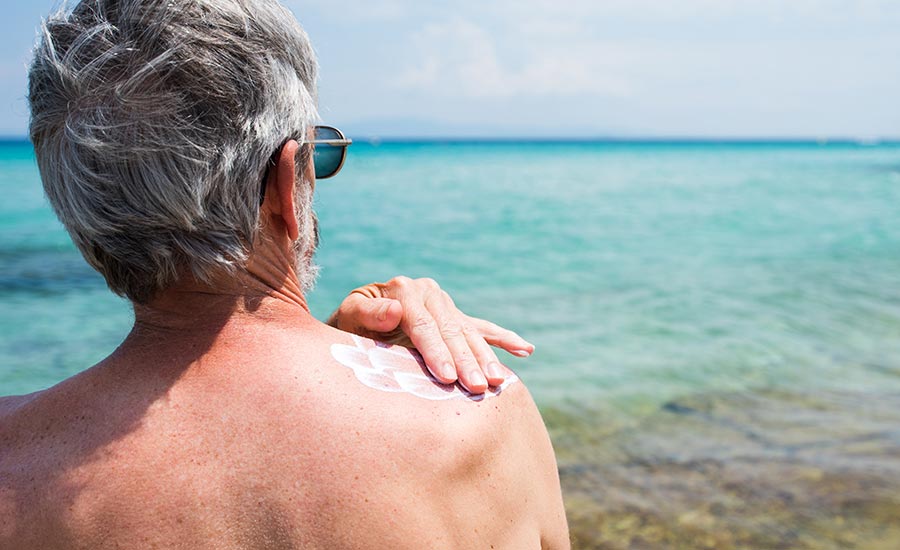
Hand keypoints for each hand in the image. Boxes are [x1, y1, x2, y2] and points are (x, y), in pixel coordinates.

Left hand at [327, 276, 534, 393]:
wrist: (352, 322)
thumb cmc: (346, 325)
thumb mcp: (348, 317)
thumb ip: (368, 313)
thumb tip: (394, 310)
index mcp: (404, 290)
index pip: (425, 325)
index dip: (437, 352)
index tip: (447, 377)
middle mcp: (429, 292)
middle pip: (451, 330)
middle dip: (466, 360)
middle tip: (478, 387)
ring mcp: (444, 304)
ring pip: (469, 332)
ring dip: (486, 357)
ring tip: (498, 380)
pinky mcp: (454, 317)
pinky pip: (482, 328)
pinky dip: (503, 339)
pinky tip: (526, 350)